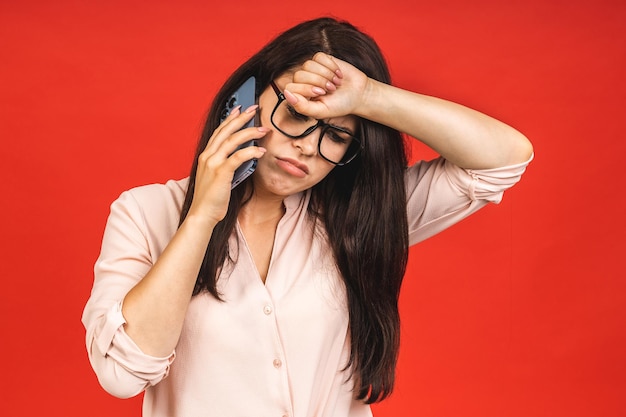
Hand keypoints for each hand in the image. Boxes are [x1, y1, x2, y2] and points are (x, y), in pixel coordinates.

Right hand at [187, 106, 267, 224]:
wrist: (202, 214)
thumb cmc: (211, 199)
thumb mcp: (218, 177)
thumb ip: (227, 165)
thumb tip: (244, 156)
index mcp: (206, 156)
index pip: (219, 131)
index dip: (229, 119)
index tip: (239, 109)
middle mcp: (208, 156)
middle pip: (226, 131)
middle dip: (242, 118)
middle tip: (254, 109)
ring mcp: (213, 163)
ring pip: (233, 140)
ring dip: (250, 132)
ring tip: (263, 129)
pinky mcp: (221, 173)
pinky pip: (238, 157)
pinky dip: (250, 151)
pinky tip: (261, 150)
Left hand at [283, 52, 370, 120]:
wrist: (359, 94)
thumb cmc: (340, 105)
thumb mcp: (321, 111)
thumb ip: (302, 107)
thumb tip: (287, 94)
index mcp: (301, 96)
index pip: (291, 87)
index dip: (306, 89)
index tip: (321, 94)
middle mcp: (304, 82)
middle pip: (299, 75)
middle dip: (318, 82)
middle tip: (331, 90)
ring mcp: (312, 70)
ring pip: (308, 64)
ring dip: (326, 74)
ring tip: (336, 83)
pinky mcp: (322, 60)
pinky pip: (319, 57)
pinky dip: (331, 66)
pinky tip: (338, 74)